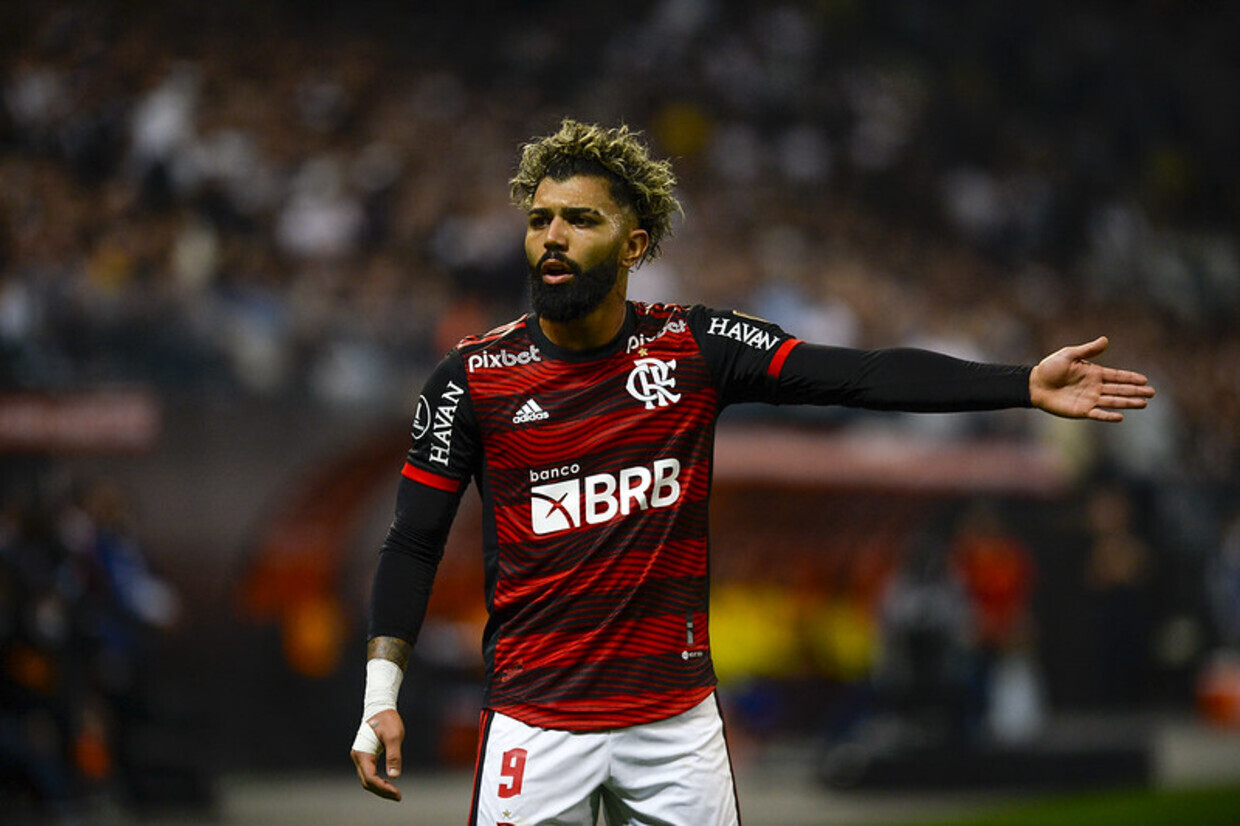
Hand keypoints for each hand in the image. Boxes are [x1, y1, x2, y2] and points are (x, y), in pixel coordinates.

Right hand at [351, 708, 404, 800]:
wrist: (380, 707)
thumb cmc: (387, 720)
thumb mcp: (394, 736)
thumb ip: (394, 756)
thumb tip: (395, 776)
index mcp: (362, 753)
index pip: (370, 778)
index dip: (383, 788)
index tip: (397, 793)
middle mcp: (358, 757)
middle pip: (367, 782)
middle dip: (382, 791)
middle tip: (398, 796)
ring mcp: (360, 756)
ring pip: (367, 779)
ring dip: (380, 788)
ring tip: (395, 793)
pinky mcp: (365, 755)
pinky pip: (369, 773)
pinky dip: (378, 781)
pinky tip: (389, 783)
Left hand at [1029, 336, 1154, 421]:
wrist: (1034, 384)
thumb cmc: (1050, 368)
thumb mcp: (1069, 355)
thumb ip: (1088, 350)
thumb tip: (1105, 340)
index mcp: (1094, 373)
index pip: (1117, 376)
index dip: (1131, 378)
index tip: (1145, 380)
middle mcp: (1095, 387)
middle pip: (1119, 389)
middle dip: (1136, 391)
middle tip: (1152, 393)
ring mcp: (1089, 399)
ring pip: (1113, 401)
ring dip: (1128, 403)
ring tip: (1144, 403)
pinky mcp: (1081, 410)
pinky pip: (1098, 414)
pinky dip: (1108, 416)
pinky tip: (1121, 417)